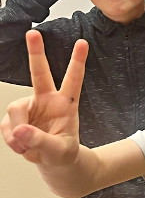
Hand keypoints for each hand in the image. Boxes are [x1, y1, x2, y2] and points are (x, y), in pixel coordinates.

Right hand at [1, 30, 87, 166]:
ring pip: (14, 112)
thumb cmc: (63, 153)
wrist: (54, 164)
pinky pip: (7, 126)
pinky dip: (13, 140)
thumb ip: (41, 141)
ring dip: (18, 133)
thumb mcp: (59, 151)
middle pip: (39, 73)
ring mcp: (30, 107)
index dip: (77, 61)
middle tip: (33, 33)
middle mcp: (47, 99)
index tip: (83, 43)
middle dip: (35, 53)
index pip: (73, 79)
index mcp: (66, 103)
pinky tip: (23, 146)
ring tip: (28, 147)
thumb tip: (20, 130)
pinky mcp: (16, 118)